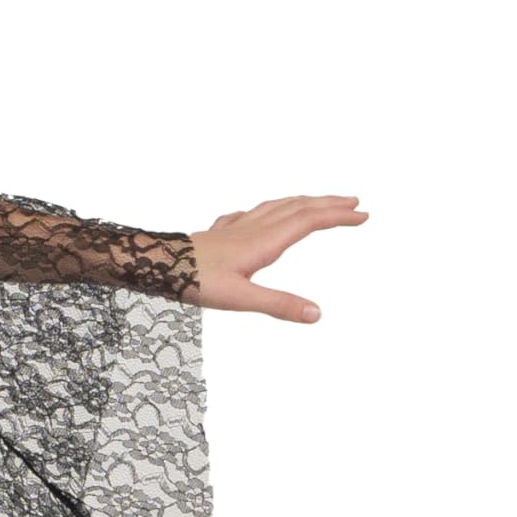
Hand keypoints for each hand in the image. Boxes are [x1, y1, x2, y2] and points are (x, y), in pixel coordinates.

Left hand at [188, 194, 366, 320]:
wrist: (153, 263)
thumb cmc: (192, 280)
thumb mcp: (239, 298)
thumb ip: (279, 305)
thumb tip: (317, 314)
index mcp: (264, 241)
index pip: (310, 221)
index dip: (338, 216)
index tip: (363, 215)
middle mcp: (253, 228)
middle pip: (298, 207)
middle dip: (328, 204)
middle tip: (354, 203)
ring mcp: (235, 227)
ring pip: (277, 206)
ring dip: (303, 201)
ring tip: (319, 203)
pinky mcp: (219, 232)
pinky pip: (251, 212)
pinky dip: (269, 209)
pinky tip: (261, 215)